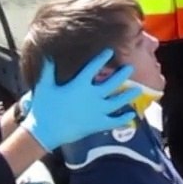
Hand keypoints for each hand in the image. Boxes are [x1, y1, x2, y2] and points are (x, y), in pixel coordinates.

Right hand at [20, 48, 140, 151]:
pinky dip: (124, 118)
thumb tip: (48, 55)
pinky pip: (114, 121)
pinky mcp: (97, 124)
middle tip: (131, 68)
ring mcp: (97, 111)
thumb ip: (48, 70)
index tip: (110, 51)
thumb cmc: (44, 107)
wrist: (46, 132)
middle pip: (112, 83)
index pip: (93, 67)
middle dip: (122, 75)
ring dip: (128, 95)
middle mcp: (92, 96)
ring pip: (117, 101)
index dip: (102, 58)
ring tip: (138, 89)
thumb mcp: (44, 86)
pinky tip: (132, 114)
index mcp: (79, 84)